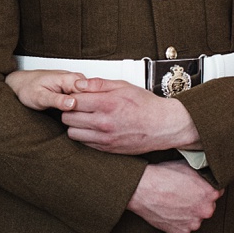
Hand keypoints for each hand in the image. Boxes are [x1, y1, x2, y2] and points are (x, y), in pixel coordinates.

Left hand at [3, 68, 84, 111]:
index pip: (89, 95)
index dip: (87, 108)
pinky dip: (81, 110)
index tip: (79, 117)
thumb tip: (72, 103)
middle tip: (72, 118)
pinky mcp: (76, 92)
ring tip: (71, 118)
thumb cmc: (28, 88)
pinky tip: (75, 117)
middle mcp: (77, 80)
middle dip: (86, 111)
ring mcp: (78, 85)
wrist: (22, 84)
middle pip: (92, 99)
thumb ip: (56, 100)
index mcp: (70, 78)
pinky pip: (85, 102)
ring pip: (89, 102)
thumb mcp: (40, 97)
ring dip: (84, 111)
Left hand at [58, 76, 199, 154]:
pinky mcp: (107, 149)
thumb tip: (78, 83)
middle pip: (68, 117)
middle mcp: (104, 123)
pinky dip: (83, 135)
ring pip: (72, 133)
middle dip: (70, 109)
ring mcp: (105, 138)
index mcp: (107, 104)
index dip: (71, 95)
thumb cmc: (146, 105)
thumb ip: (98, 84)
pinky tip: (92, 127)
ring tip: (84, 116)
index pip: (73, 101)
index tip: (75, 94)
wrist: (164, 126)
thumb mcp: (123, 86)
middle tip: (78, 105)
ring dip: (74, 124)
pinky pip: (84, 143)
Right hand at [126, 160, 222, 232]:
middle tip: (182, 195)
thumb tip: (207, 172)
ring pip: (195, 218)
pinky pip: (184, 228)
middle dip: (198, 202)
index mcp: (210, 192)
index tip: (195, 187)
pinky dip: (179, 222)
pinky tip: (169, 212)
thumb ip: (202, 173)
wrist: (141, 189)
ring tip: (173, 203)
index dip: (205, 188)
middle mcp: (206, 210)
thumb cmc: (162, 175)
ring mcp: (194, 223)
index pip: (216, 191)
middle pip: (207, 206)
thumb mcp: (186, 166)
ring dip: (188, 213)